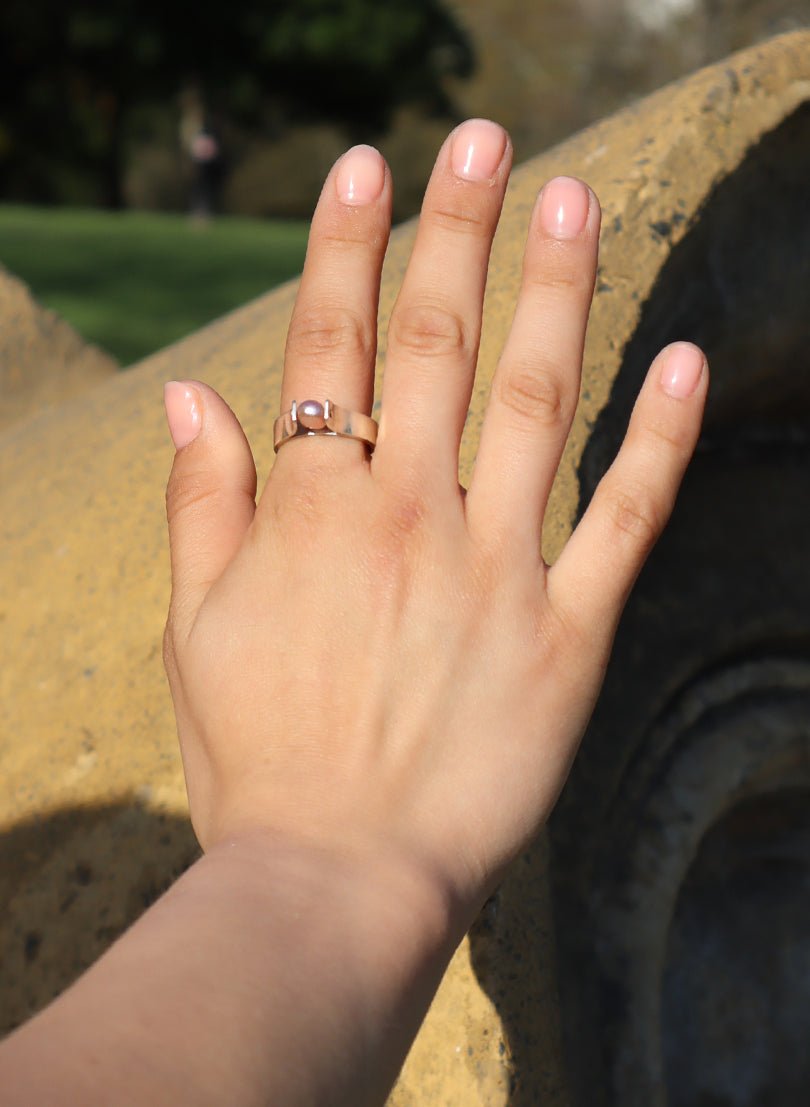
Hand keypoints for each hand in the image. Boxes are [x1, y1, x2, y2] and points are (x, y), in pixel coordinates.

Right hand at [162, 119, 706, 925]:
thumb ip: (199, 505)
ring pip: (539, 400)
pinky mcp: (571, 634)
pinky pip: (630, 518)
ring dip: (557, 290)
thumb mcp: (193, 629)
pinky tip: (684, 358)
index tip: (365, 167)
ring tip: (573, 200)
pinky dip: (663, 437)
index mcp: (314, 513)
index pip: (329, 346)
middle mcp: (410, 518)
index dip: (345, 247)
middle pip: (437, 344)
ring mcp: (500, 570)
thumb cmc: (256, 756)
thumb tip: (190, 395)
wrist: (338, 877)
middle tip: (485, 139)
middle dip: (457, 230)